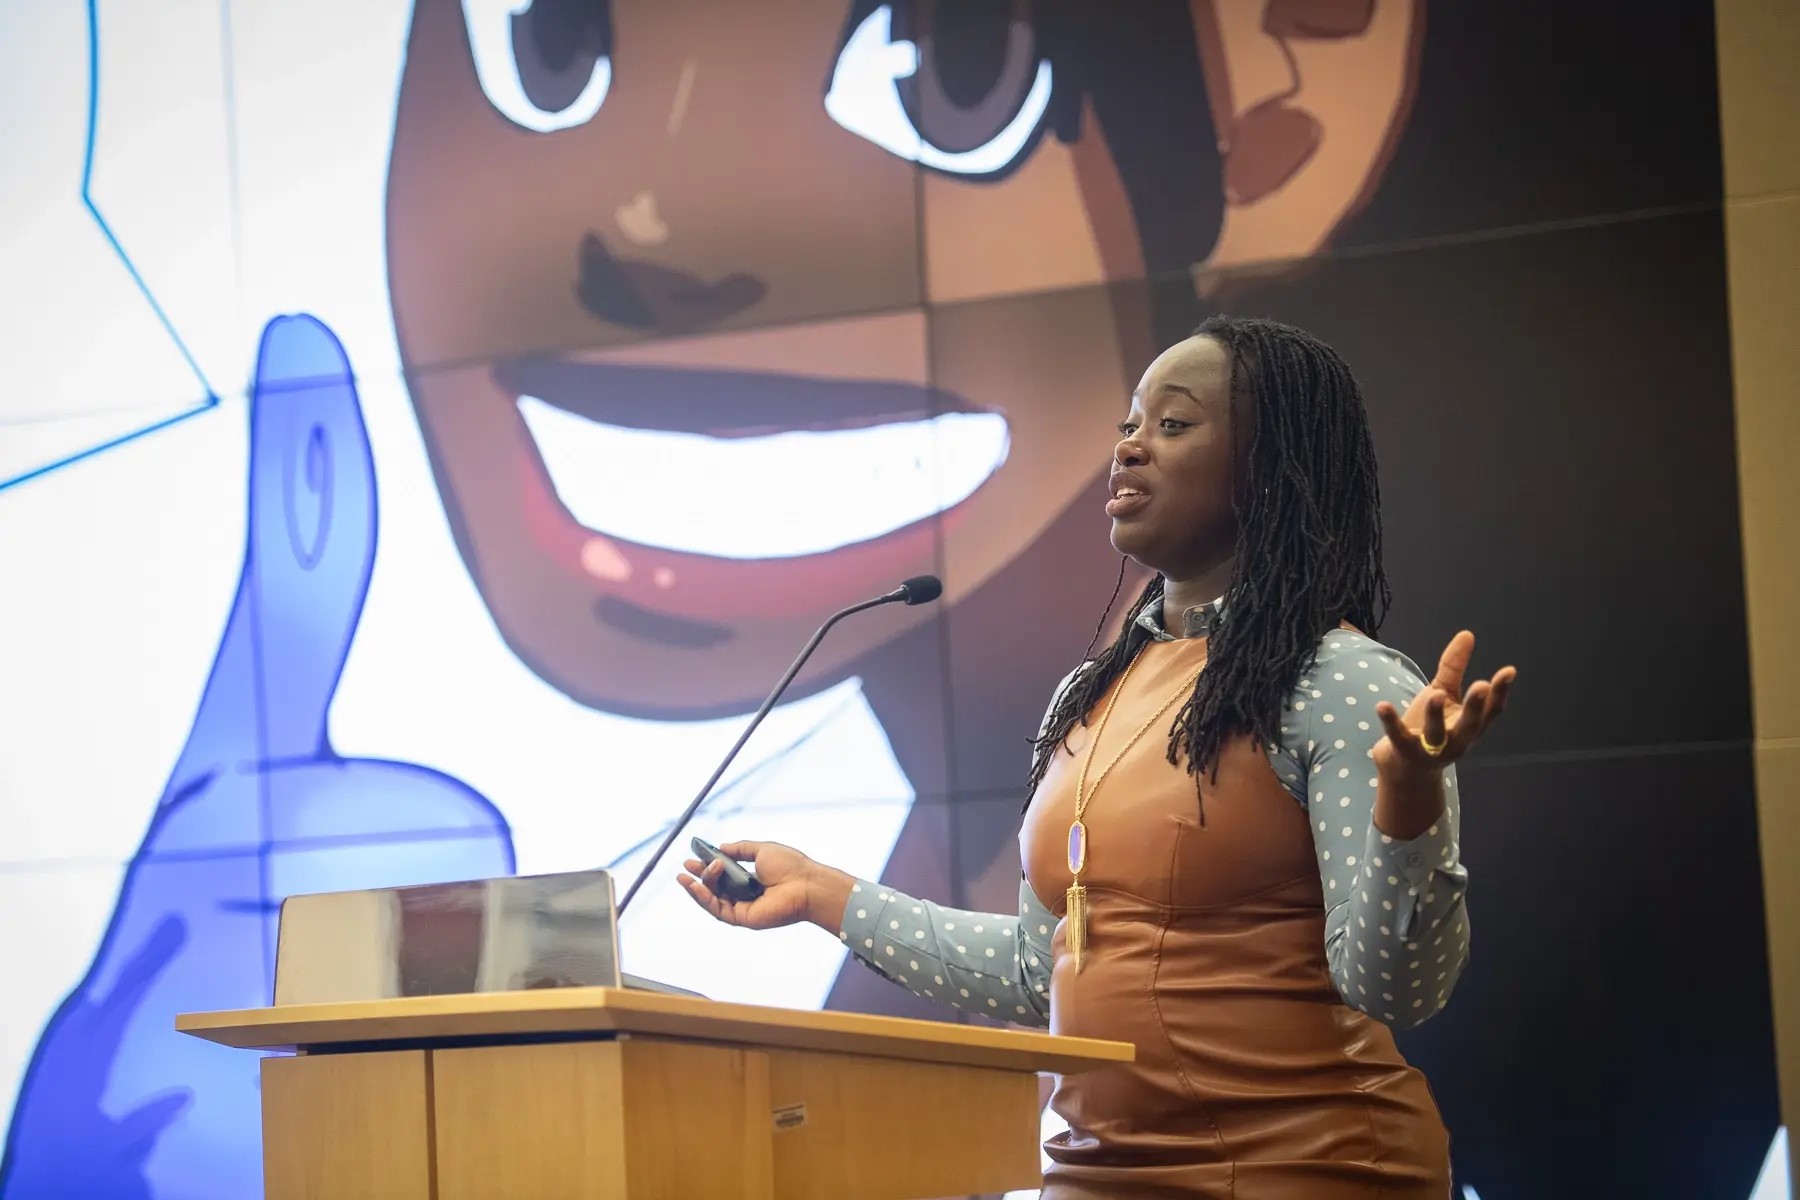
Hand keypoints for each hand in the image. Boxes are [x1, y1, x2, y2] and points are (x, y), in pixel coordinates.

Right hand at [678, 840, 848, 931]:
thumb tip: (721, 847)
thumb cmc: (791, 866)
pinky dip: (704, 898)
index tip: (694, 857)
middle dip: (699, 876)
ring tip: (686, 876)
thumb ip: (741, 849)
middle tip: (687, 865)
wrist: (806, 884)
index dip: (707, 867)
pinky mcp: (743, 918)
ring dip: (698, 888)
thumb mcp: (761, 850)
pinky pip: (718, 910)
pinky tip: (696, 886)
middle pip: (715, 888)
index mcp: (751, 879)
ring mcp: (743, 908)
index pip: (723, 875)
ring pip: (713, 900)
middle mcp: (745, 895)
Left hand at [1375, 630, 1516, 774]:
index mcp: (1471, 725)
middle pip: (1470, 724)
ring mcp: (1432, 749)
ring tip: (1434, 694)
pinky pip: (1398, 736)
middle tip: (1481, 684)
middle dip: (1475, 706)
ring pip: (1436, 733)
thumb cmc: (1431, 724)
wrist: (1405, 765)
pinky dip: (1391, 721)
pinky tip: (1382, 705)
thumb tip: (1467, 633)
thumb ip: (1454, 667)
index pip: (1491, 710)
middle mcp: (1458, 740)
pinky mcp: (1405, 751)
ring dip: (1436, 714)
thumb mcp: (1444, 693)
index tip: (1508, 671)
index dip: (1500, 692)